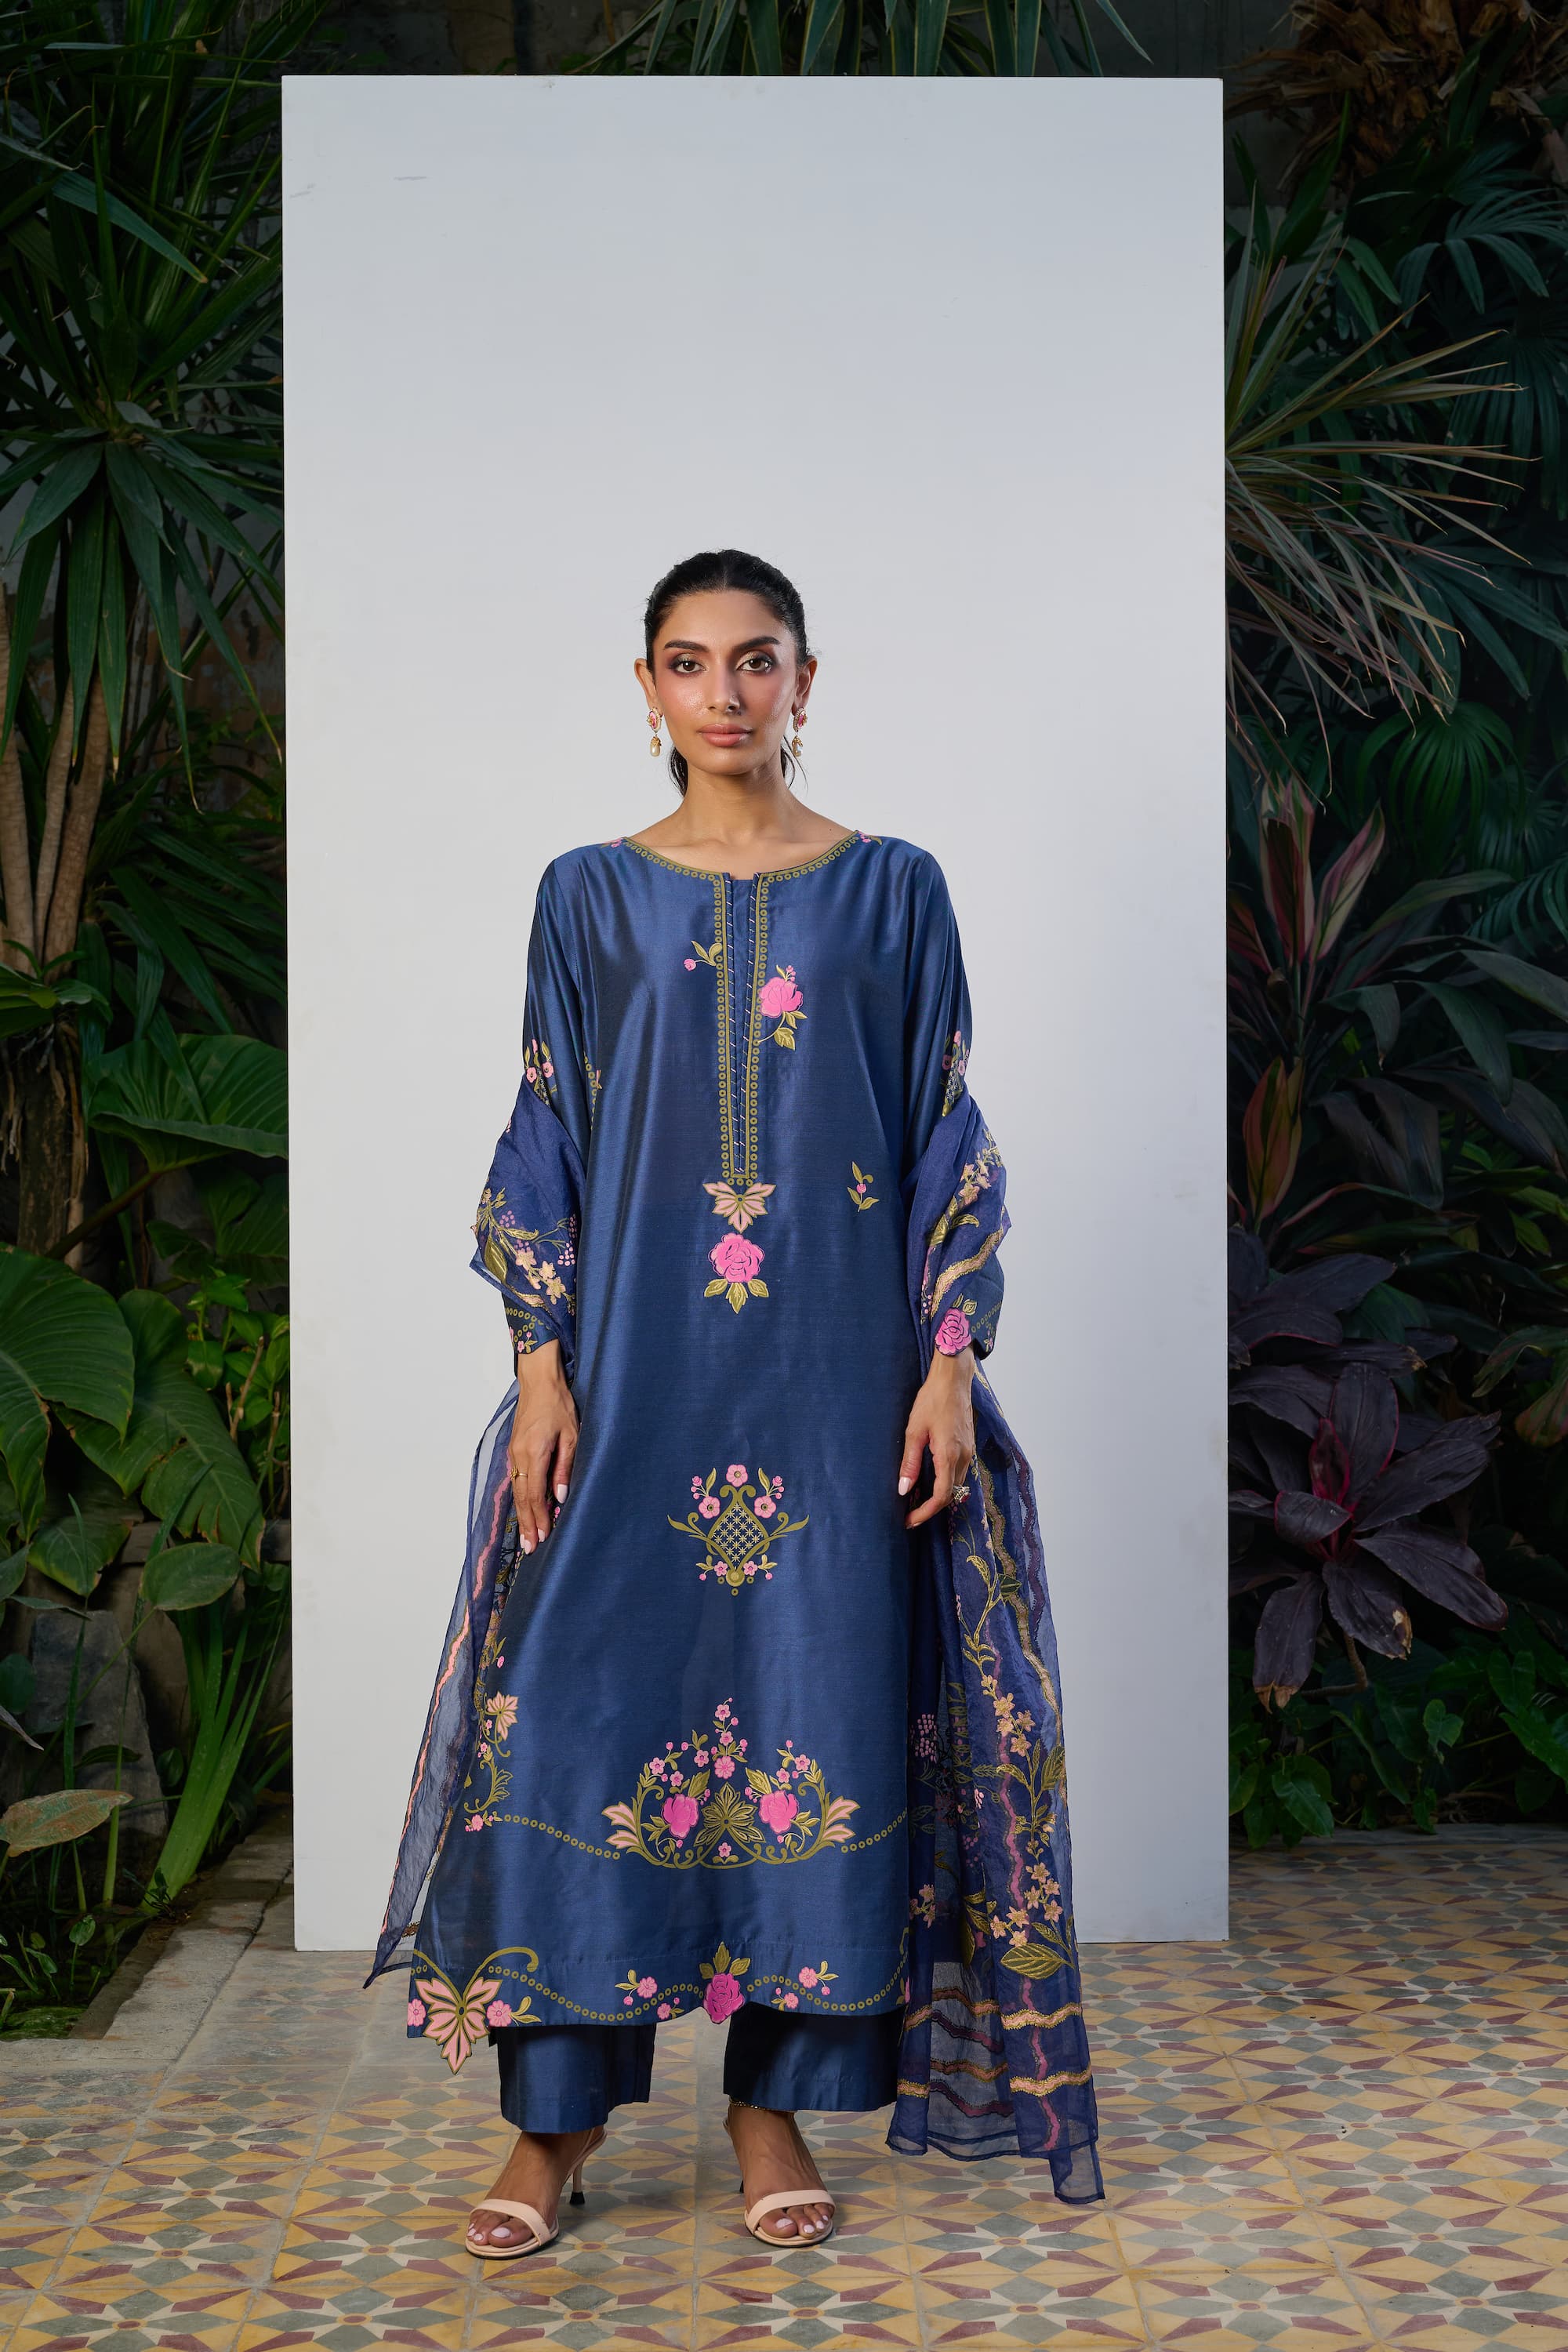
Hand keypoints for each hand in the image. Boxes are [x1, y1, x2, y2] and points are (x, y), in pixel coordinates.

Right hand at [508, 1339, 577, 1552]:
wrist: (539, 1382)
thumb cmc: (558, 1404)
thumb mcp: (571, 1435)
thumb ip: (565, 1466)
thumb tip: (560, 1496)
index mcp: (534, 1453)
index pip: (535, 1494)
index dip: (539, 1518)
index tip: (542, 1538)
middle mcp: (519, 1456)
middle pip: (522, 1498)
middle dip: (527, 1525)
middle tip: (530, 1548)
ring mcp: (514, 1453)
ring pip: (516, 1491)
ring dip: (522, 1515)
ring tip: (526, 1537)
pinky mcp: (514, 1450)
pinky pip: (516, 1480)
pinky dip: (520, 1499)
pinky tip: (524, 1510)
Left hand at [898, 1347, 976, 1528]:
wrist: (953, 1380)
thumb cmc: (932, 1400)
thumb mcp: (914, 1431)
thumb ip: (910, 1463)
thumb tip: (903, 1489)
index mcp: (949, 1455)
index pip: (941, 1497)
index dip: (925, 1513)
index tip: (910, 1520)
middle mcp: (963, 1457)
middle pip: (950, 1495)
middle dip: (930, 1508)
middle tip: (909, 1514)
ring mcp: (969, 1452)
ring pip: (956, 1485)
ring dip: (939, 1497)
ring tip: (917, 1500)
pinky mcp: (969, 1446)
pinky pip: (960, 1473)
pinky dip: (946, 1483)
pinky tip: (931, 1481)